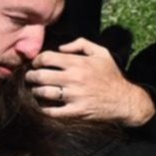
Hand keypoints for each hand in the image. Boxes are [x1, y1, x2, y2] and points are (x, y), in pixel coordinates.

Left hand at [28, 38, 154, 126]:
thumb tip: (60, 48)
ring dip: (35, 91)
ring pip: (43, 93)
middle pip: (41, 76)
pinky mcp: (76, 111)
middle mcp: (75, 78)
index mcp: (79, 63)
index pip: (47, 58)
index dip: (37, 60)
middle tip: (30, 77)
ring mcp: (75, 96)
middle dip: (31, 76)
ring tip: (35, 90)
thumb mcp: (101, 53)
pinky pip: (52, 111)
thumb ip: (81, 44)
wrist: (124, 100)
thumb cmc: (110, 75)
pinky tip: (42, 105)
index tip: (36, 64)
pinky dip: (43, 108)